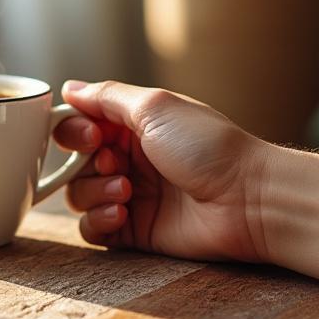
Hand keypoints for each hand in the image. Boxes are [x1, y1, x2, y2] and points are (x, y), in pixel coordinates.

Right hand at [53, 80, 269, 262]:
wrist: (249, 200)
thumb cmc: (209, 148)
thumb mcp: (155, 108)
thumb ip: (107, 97)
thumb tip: (69, 88)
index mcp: (135, 125)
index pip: (81, 124)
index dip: (75, 131)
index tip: (91, 136)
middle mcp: (130, 159)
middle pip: (75, 161)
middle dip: (85, 163)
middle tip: (112, 163)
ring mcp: (131, 196)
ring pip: (79, 194)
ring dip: (92, 191)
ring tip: (124, 191)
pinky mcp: (135, 230)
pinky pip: (93, 228)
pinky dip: (97, 220)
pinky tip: (121, 213)